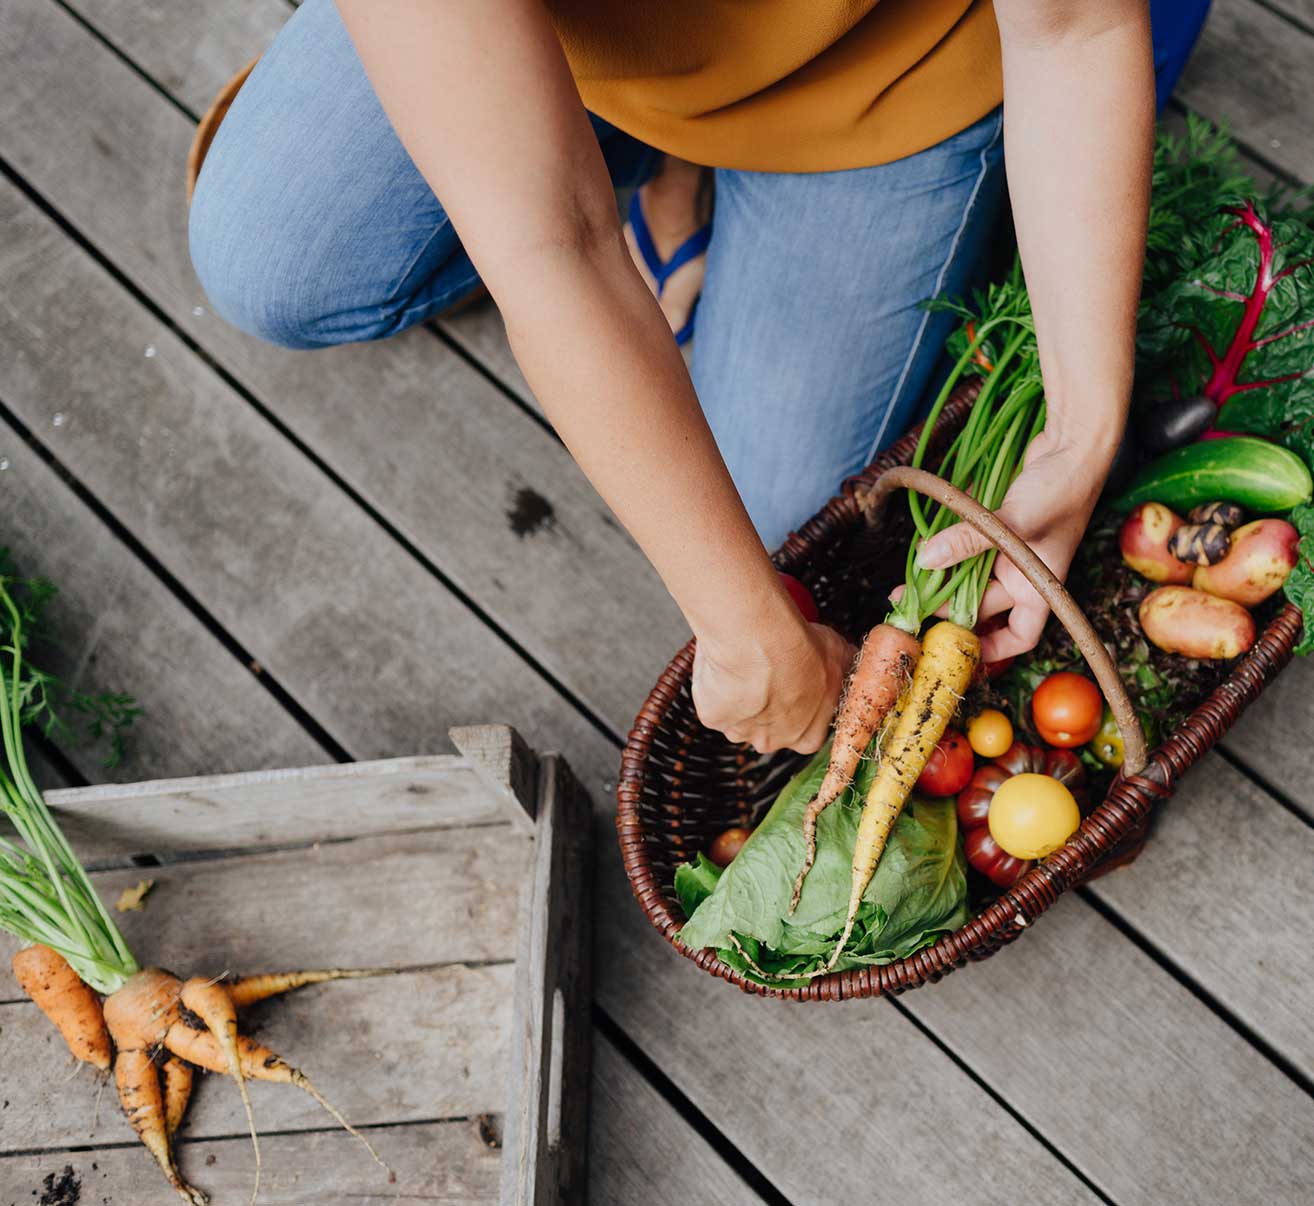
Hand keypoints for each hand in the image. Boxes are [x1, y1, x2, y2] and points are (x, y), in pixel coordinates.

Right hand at [691, 623, 854, 753]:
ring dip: (741, 696)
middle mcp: (774, 742)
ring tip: (746, 663)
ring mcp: (740, 732)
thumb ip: (846, 666)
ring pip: (739, 716)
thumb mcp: (840, 655)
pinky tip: (726, 664)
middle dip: (768, 704)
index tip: (797, 684)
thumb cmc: (802, 651)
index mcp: (808, 736)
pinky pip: (714, 702)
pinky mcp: (713, 718)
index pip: (807, 732)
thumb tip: (855, 658)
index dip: (802, 706)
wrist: (760, 643)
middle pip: (769, 729)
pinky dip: (716, 685)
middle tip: (769, 671)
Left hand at [914, 428, 1113, 661]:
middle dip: (946, 605)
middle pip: (979, 603)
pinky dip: (946, 538)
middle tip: (907, 601)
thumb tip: (926, 560)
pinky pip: (965, 540)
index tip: (953, 650)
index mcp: (1040, 586)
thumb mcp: (1013, 522)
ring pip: (967, 571)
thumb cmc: (1061, 488)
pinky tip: (925, 535)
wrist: (1075, 441)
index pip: (1019, 635)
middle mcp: (1024, 573)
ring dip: (941, 572)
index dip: (991, 649)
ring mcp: (1009, 549)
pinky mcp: (995, 524)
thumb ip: (969, 540)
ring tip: (910, 572)